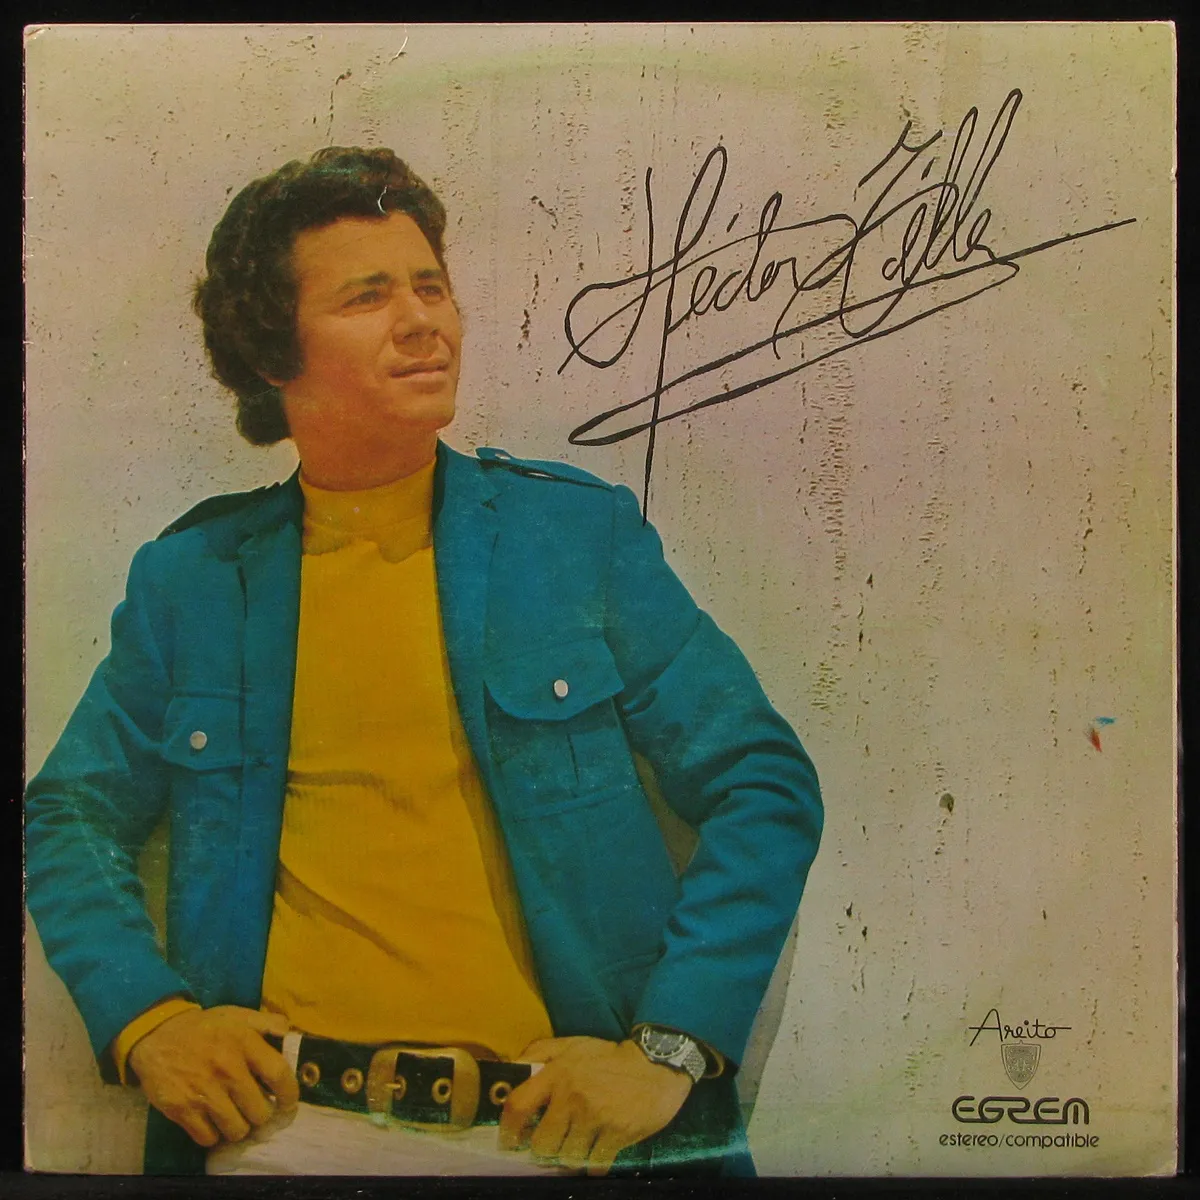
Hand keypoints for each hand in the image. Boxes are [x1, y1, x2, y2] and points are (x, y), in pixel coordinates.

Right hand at [126, 1005, 298, 1147]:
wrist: (156, 1035)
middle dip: (261, 1114)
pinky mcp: (181, 1110)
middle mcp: (227, 1069)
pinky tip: (213, 1121)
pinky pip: (208, 1138)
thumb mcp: (238, 1015)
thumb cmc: (204, 1027)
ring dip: (239, 1127)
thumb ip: (269, 1023)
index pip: (279, 1075)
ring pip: (237, 1130)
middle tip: (255, 1108)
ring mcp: (204, 1092)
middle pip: (259, 1112)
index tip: (287, 1102)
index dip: (289, 1094)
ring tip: (235, 1116)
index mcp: (245, 1043)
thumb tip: (293, 1035)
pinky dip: (213, 1134)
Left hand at [498, 1035, 691, 1175]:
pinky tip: (599, 1150)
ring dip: (570, 1155)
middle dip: (544, 1148)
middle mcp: (572, 1097)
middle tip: (553, 1143)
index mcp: (557, 1073)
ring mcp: (595, 1118)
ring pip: (567, 1157)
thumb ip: (538, 1051)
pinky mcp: (616, 1135)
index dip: (509, 1129)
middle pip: (542, 1144)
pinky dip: (594, 1163)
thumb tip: (512, 1067)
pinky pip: (594, 1164)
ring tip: (578, 1144)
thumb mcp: (571, 1044)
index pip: (518, 1106)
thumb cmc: (608, 1056)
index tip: (511, 1140)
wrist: (655, 1063)